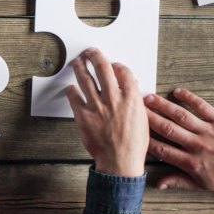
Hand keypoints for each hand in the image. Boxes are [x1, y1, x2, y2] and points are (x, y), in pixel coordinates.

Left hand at [64, 47, 148, 177]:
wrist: (120, 161)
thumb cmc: (133, 144)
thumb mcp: (142, 119)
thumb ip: (135, 101)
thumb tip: (131, 87)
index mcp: (131, 97)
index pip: (123, 71)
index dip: (117, 65)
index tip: (112, 65)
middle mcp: (113, 98)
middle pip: (102, 68)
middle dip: (95, 56)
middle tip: (90, 52)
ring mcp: (97, 106)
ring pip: (85, 79)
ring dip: (80, 67)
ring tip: (77, 62)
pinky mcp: (83, 115)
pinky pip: (74, 97)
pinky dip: (72, 91)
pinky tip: (71, 88)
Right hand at [142, 88, 213, 194]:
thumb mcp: (204, 185)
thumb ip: (179, 182)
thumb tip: (158, 184)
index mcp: (192, 163)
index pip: (163, 150)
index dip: (146, 140)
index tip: (134, 132)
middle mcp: (198, 145)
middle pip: (168, 129)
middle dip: (150, 118)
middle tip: (135, 108)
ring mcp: (209, 131)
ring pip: (182, 116)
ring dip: (164, 106)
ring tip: (149, 97)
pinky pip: (202, 106)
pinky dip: (189, 98)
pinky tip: (177, 92)